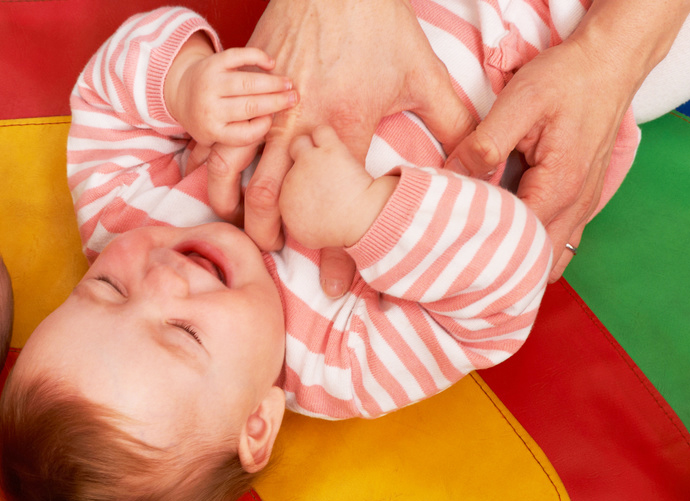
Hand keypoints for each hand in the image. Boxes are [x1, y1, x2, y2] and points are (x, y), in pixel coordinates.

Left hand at [164, 38, 295, 155]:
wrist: (181, 91)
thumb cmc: (208, 117)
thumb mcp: (214, 137)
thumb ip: (236, 139)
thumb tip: (272, 154)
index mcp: (210, 131)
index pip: (243, 134)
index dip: (262, 127)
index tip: (275, 121)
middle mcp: (208, 108)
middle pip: (250, 106)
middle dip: (277, 102)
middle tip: (296, 98)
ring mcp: (210, 83)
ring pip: (248, 82)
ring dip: (273, 82)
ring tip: (289, 84)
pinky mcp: (213, 62)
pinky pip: (239, 56)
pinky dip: (257, 57)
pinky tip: (271, 63)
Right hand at [240, 0, 473, 294]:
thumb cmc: (376, 24)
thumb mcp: (422, 72)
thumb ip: (449, 120)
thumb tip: (476, 160)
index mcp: (341, 129)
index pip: (337, 206)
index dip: (336, 253)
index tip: (338, 286)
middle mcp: (296, 126)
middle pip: (271, 200)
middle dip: (270, 237)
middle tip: (275, 257)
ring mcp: (264, 108)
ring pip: (233, 173)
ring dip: (232, 206)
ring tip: (239, 229)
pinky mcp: (245, 90)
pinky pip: (217, 138)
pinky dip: (212, 165)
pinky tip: (215, 184)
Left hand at [444, 37, 630, 280]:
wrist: (611, 61)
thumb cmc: (568, 78)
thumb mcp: (520, 101)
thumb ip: (485, 143)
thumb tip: (452, 177)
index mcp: (560, 187)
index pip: (515, 241)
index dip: (480, 249)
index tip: (448, 247)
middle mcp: (577, 205)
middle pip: (534, 260)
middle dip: (497, 267)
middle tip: (457, 264)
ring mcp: (583, 205)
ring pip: (548, 256)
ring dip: (518, 262)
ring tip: (478, 259)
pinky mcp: (581, 199)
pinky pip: (558, 240)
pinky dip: (534, 248)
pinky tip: (504, 241)